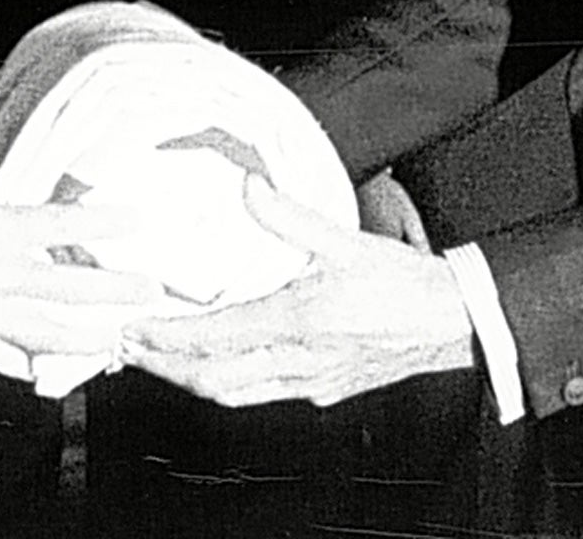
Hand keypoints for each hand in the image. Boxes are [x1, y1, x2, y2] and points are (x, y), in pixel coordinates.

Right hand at [0, 188, 165, 379]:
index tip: (137, 220)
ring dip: (89, 338)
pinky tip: (49, 370)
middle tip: (152, 292)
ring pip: (48, 333)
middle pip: (70, 285)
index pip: (60, 223)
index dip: (103, 222)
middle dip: (117, 290)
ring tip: (118, 339)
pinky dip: (29, 365)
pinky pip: (4, 360)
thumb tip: (4, 171)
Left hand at [120, 177, 474, 407]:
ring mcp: (310, 382)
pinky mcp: (323, 389)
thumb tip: (250, 187)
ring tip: (162, 360)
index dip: (168, 338)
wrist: (453, 324)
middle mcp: (298, 362)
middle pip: (213, 378)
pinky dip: (229, 383)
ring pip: (236, 393)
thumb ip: (291, 216)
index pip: (215, 339)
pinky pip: (263, 395)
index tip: (135, 328)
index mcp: (298, 324)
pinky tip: (221, 369)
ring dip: (193, 378)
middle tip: (130, 348)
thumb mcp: (346, 240)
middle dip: (166, 366)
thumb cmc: (404, 286)